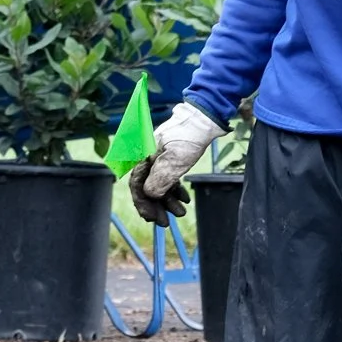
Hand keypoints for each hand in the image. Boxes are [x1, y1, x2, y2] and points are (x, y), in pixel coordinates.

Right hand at [132, 101, 224, 223]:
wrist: (205, 119)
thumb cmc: (188, 138)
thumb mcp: (173, 162)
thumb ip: (158, 181)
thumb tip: (148, 195)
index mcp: (142, 156)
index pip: (136, 185)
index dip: (143, 204)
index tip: (152, 219)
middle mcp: (147, 157)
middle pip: (147, 187)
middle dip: (157, 206)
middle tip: (166, 222)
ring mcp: (159, 157)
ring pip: (159, 184)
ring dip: (168, 201)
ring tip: (181, 213)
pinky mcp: (170, 157)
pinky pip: (169, 178)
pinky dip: (175, 190)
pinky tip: (185, 199)